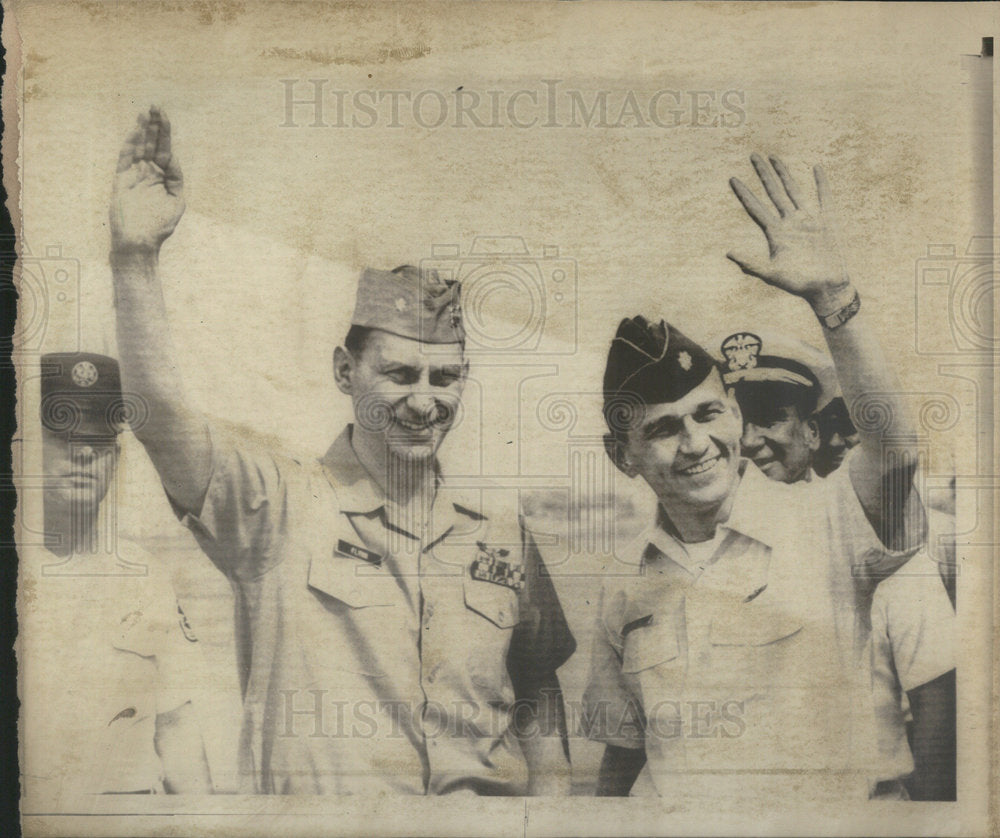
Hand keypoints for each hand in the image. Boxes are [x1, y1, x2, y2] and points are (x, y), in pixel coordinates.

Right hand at [110, 106, 184, 253]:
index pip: (166, 151)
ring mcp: (134, 175)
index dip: (166, 135)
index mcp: (163, 177)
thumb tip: (172, 158)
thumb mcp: (176, 201)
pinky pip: (125, 159)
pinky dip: (129, 145)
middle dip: (154, 126)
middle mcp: (148, 173)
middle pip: (152, 144)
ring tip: (146, 112)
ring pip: (139, 148)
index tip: (166, 118)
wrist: (140, 242)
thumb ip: (176, 178)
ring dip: (142, 130)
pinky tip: (134, 131)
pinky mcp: (121, 180)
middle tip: (156, 106)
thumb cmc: (160, 226)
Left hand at [727, 154, 852, 313]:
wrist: (825, 288)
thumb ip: (751, 264)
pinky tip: (816, 167)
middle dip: (763, 174)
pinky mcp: (827, 221)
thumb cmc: (798, 284)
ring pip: (793, 191)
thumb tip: (728, 253)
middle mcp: (789, 223)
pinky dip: (821, 183)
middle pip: (773, 193)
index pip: (756, 208)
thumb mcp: (772, 274)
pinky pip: (824, 197)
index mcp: (775, 233)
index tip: (732, 179)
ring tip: (774, 157)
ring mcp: (808, 220)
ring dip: (784, 174)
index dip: (744, 194)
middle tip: (752, 155)